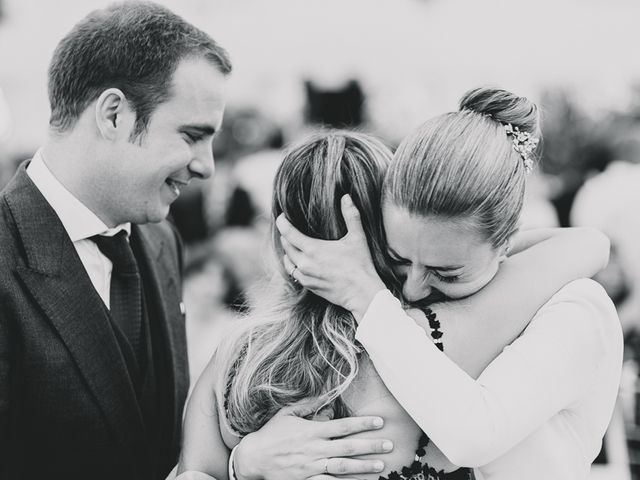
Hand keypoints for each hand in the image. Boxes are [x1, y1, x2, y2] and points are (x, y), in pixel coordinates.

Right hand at [234, 396, 391, 479]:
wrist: (253, 459)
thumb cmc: (271, 434)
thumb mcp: (287, 414)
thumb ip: (308, 404)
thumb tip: (326, 394)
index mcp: (312, 431)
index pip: (343, 426)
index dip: (363, 423)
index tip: (380, 421)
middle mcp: (314, 449)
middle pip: (348, 446)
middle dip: (371, 445)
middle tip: (389, 445)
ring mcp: (311, 468)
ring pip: (343, 467)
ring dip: (363, 466)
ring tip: (380, 466)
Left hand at [276, 194, 385, 321]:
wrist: (362, 293)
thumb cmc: (361, 265)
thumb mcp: (357, 237)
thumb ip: (351, 215)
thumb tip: (346, 196)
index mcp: (313, 249)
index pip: (288, 233)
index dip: (282, 223)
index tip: (281, 216)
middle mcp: (305, 263)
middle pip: (286, 246)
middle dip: (285, 235)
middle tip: (287, 227)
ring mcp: (305, 276)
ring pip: (287, 261)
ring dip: (287, 251)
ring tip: (291, 243)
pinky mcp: (309, 286)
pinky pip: (294, 273)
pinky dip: (293, 265)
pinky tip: (298, 261)